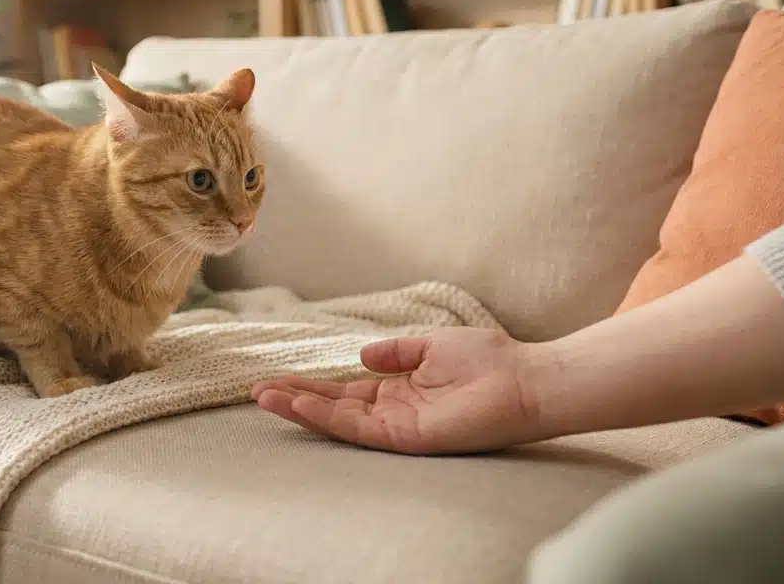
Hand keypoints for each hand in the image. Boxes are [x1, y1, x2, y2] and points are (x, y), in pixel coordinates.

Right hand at [252, 327, 551, 454]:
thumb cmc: (490, 362)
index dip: (310, 385)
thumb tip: (360, 355)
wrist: (527, 380)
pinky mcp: (408, 436)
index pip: (344, 390)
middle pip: (333, 406)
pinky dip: (329, 417)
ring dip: (301, 408)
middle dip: (295, 398)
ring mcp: (398, 425)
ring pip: (339, 420)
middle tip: (256, 392)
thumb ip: (396, 352)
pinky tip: (302, 404)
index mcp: (398, 390)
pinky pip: (361, 428)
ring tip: (266, 397)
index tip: (276, 379)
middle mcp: (393, 411)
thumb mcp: (433, 346)